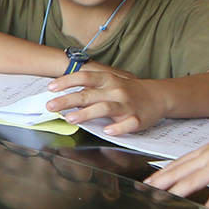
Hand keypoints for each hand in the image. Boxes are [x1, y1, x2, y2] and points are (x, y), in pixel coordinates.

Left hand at [47, 63, 166, 134]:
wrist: (158, 96)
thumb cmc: (127, 90)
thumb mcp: (109, 83)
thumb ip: (88, 89)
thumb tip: (62, 96)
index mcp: (107, 80)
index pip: (84, 77)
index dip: (66, 81)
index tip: (50, 88)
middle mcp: (116, 91)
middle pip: (89, 95)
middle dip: (68, 100)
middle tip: (51, 106)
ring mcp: (127, 105)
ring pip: (105, 108)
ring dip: (86, 113)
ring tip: (70, 118)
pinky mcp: (137, 118)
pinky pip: (127, 124)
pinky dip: (117, 127)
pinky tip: (107, 131)